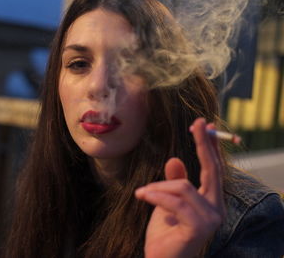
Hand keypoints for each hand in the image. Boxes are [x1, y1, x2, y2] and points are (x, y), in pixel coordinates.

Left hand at [135, 118, 224, 257]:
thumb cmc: (165, 234)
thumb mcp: (166, 202)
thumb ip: (174, 182)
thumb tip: (174, 158)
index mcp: (211, 202)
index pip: (214, 169)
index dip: (210, 146)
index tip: (204, 124)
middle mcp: (217, 209)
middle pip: (212, 170)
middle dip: (204, 144)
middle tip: (197, 124)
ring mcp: (210, 220)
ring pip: (183, 187)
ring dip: (158, 188)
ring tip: (142, 193)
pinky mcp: (198, 228)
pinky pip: (174, 201)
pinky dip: (155, 196)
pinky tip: (141, 196)